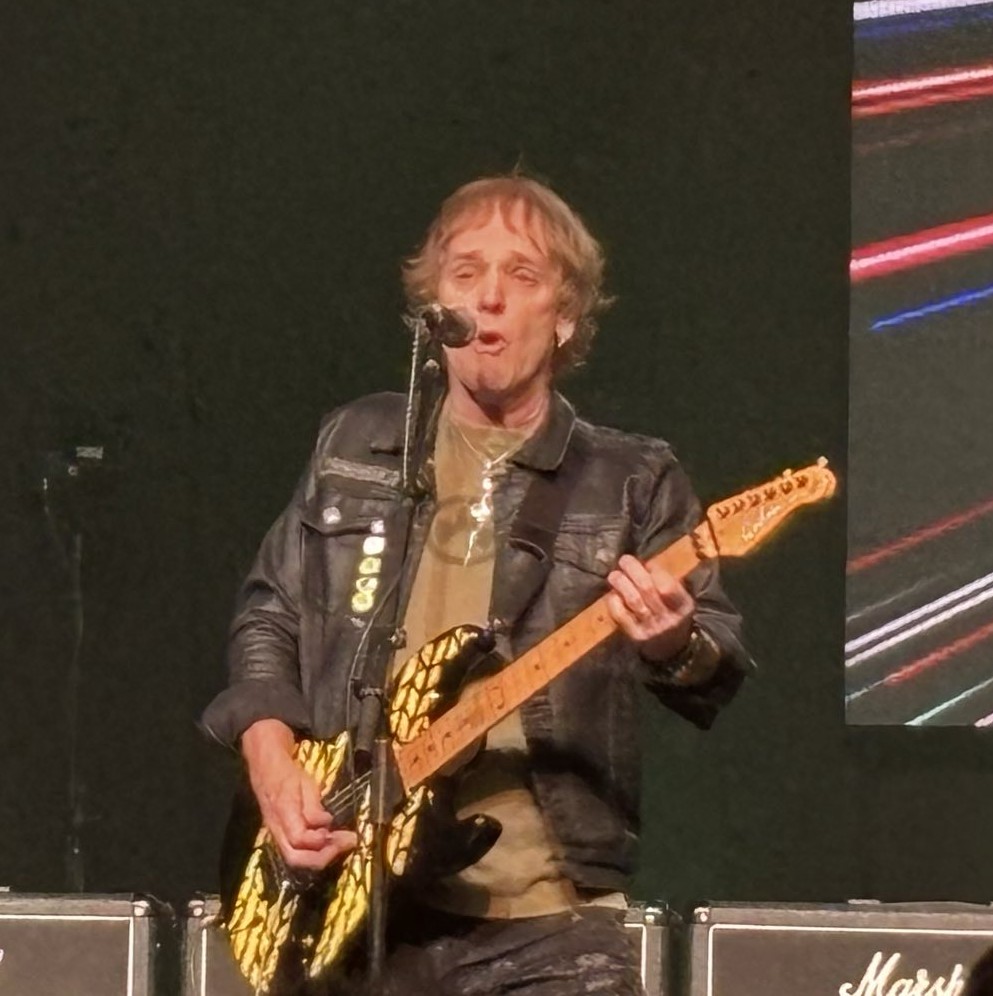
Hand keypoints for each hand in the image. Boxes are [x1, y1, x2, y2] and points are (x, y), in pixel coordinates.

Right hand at [242, 719, 356, 870]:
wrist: (265, 767)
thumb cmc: (287, 772)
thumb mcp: (305, 783)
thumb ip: (313, 806)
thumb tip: (325, 824)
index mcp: (283, 811)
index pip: (298, 838)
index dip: (320, 841)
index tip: (342, 834)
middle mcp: (276, 828)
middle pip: (294, 857)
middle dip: (322, 857)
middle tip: (345, 844)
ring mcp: (276, 833)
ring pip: (295, 857)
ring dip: (320, 855)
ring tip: (341, 841)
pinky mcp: (280, 834)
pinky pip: (295, 850)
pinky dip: (314, 850)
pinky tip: (329, 839)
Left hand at [606, 554, 694, 660]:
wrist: (671, 649)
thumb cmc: (673, 616)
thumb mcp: (680, 601)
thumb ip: (668, 582)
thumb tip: (645, 564)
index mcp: (683, 606)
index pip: (668, 586)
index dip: (655, 571)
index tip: (647, 563)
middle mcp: (668, 618)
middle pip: (648, 590)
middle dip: (634, 571)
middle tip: (624, 560)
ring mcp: (651, 628)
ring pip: (634, 601)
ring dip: (621, 584)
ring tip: (614, 575)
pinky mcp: (635, 636)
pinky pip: (621, 616)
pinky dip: (614, 602)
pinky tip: (612, 594)